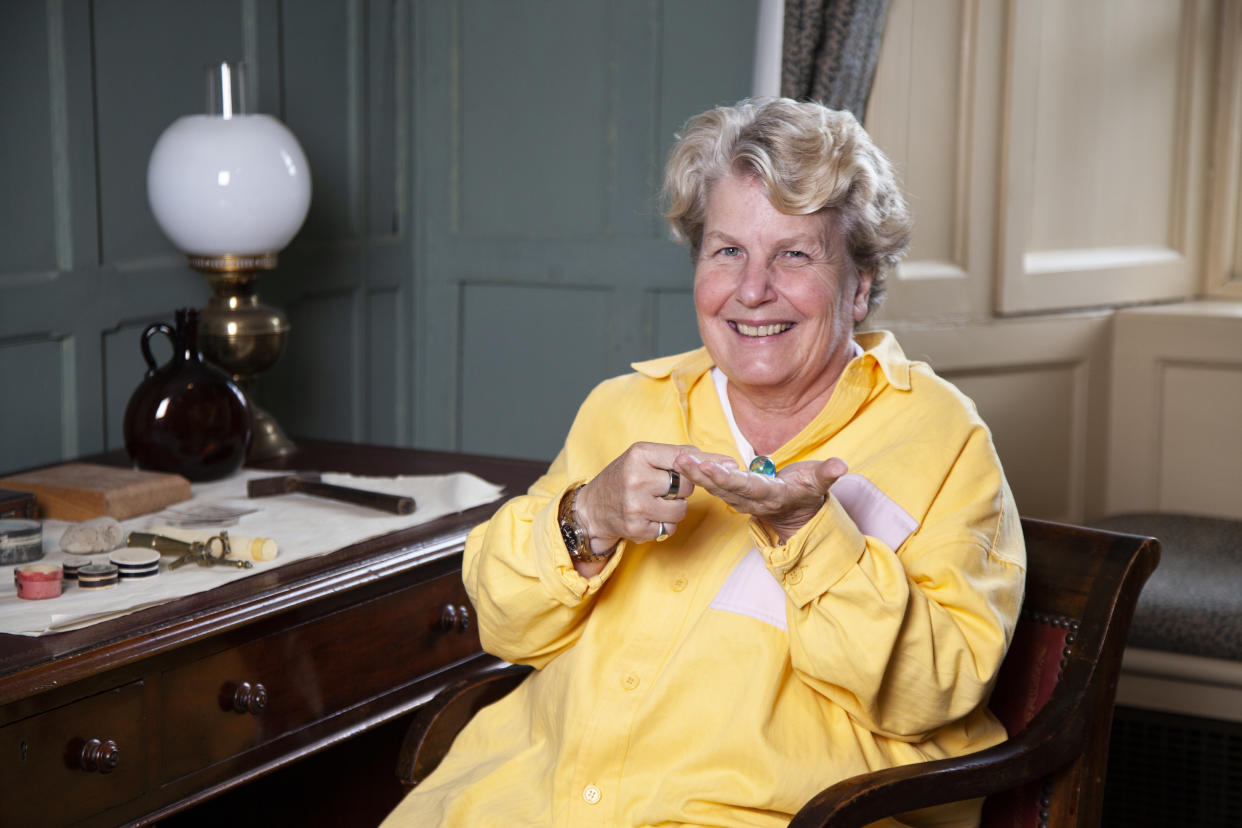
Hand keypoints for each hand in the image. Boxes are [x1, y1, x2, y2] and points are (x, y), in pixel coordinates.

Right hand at [575, 442, 733, 549]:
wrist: (592, 508)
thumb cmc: (624, 477)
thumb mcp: (643, 457)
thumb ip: (678, 456)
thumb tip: (724, 462)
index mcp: (639, 454)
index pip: (683, 457)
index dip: (709, 462)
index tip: (732, 464)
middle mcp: (636, 478)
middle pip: (686, 485)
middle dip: (681, 488)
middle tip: (663, 487)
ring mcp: (635, 505)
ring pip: (680, 509)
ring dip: (674, 508)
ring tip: (654, 502)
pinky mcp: (636, 528)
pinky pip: (669, 527)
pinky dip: (663, 524)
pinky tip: (646, 516)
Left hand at [673, 453, 847, 542]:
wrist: (798, 514)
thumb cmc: (808, 491)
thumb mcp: (820, 483)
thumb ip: (828, 473)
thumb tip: (842, 465)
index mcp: (773, 496)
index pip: (749, 487)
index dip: (730, 479)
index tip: (713, 469)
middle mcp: (753, 500)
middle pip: (725, 488)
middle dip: (703, 475)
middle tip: (684, 461)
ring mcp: (741, 501)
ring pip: (714, 488)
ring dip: (695, 475)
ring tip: (678, 459)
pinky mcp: (732, 496)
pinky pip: (712, 486)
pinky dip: (696, 475)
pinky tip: (682, 462)